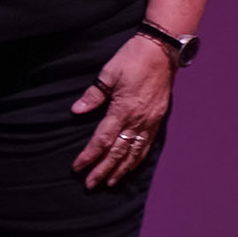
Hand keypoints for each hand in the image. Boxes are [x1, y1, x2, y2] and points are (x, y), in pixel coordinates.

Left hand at [70, 35, 174, 188]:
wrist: (161, 51)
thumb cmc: (132, 58)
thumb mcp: (108, 74)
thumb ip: (93, 95)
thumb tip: (76, 111)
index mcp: (122, 110)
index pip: (102, 139)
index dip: (89, 155)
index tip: (78, 167)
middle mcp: (138, 120)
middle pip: (117, 152)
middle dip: (103, 169)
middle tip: (90, 185)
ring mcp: (149, 121)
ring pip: (134, 152)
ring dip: (120, 169)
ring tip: (109, 182)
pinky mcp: (157, 119)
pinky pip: (147, 144)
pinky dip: (137, 158)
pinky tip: (131, 166)